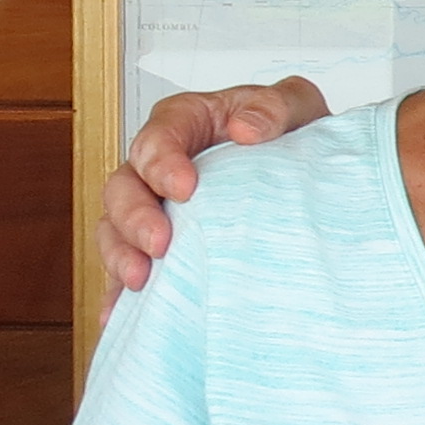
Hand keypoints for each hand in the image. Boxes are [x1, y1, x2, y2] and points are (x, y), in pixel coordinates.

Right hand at [98, 79, 334, 293]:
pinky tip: (118, 317)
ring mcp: (153, 210)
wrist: (311, 179)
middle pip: (124, 186)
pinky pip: (125, 271)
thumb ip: (276, 107)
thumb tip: (246, 129)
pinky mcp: (156, 251)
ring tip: (140, 281)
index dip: (162, 161)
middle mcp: (158, 167)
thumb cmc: (292, 135)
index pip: (159, 136)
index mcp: (186, 123)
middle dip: (134, 216)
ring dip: (120, 255)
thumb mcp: (296, 107)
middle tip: (161, 243)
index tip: (185, 189)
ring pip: (114, 229)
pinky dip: (117, 294)